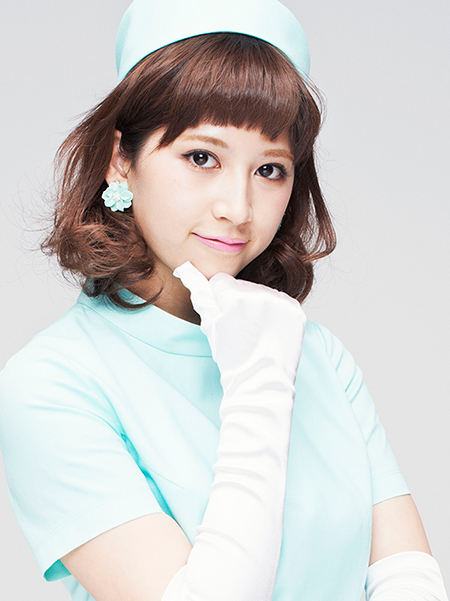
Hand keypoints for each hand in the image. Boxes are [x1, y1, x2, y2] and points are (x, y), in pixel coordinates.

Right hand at [173, 261, 305, 383]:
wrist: (261, 381)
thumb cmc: (232, 357)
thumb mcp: (210, 327)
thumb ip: (201, 297)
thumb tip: (189, 272)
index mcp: (234, 295)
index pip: (220, 281)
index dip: (218, 299)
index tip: (223, 317)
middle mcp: (260, 293)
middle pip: (241, 285)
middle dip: (237, 300)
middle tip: (240, 327)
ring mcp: (281, 302)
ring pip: (261, 292)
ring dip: (256, 305)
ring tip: (255, 330)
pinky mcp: (296, 311)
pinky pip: (280, 302)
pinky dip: (274, 312)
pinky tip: (270, 330)